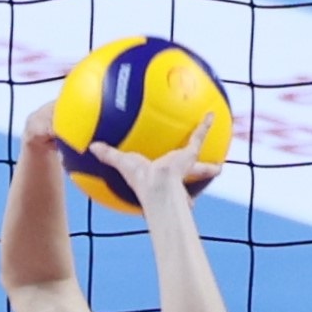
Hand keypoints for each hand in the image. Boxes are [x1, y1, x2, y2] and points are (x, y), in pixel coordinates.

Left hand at [87, 138, 218, 206]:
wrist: (157, 184)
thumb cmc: (141, 179)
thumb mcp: (123, 163)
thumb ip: (109, 155)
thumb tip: (92, 147)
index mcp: (164, 179)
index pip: (174, 187)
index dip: (179, 192)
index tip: (186, 198)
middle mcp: (178, 175)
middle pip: (192, 175)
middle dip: (200, 176)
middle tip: (210, 174)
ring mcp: (186, 165)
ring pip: (200, 161)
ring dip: (209, 162)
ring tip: (219, 162)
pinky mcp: (190, 155)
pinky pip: (199, 136)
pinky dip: (205, 125)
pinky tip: (210, 114)